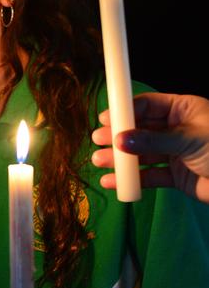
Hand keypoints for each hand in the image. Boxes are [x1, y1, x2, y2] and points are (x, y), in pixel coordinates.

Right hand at [91, 92, 208, 202]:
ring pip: (141, 153)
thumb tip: (119, 139)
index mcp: (183, 110)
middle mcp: (176, 129)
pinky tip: (114, 182)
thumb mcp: (191, 139)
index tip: (105, 119)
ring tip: (100, 162)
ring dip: (120, 159)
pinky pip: (148, 175)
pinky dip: (131, 179)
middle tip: (98, 141)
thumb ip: (154, 139)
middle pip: (139, 129)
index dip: (125, 111)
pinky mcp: (175, 175)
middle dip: (118, 136)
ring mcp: (174, 153)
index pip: (147, 105)